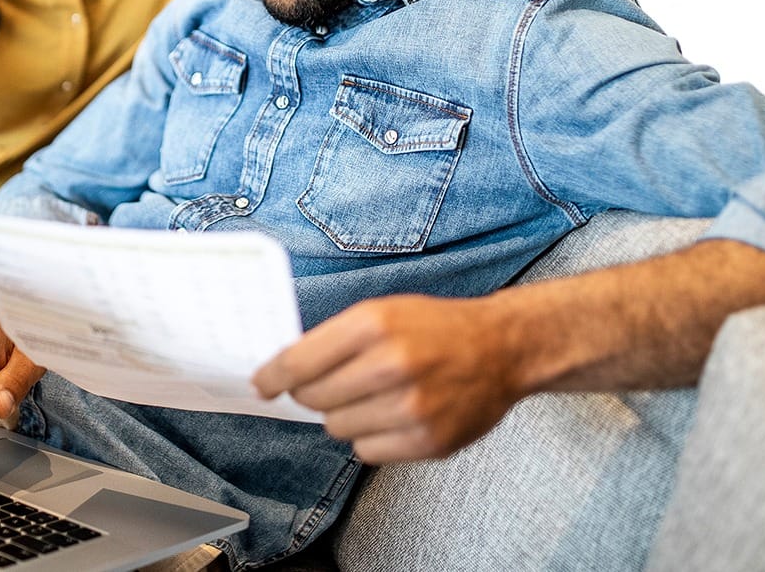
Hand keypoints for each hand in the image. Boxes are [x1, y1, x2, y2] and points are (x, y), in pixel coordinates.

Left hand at [252, 293, 522, 463]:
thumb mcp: (382, 311)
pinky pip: (366, 452)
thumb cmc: (435, 327)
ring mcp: (411, 407)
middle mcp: (391, 364)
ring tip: (374, 396)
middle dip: (313, 394)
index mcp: (374, 323)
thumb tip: (284, 371)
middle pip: (314, 399)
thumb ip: (334, 339)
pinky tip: (392, 416)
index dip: (273, 376)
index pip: (299, 362)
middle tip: (332, 384)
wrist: (502, 348)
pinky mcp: (427, 441)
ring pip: (338, 428)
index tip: (262, 384)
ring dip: (345, 415)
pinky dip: (371, 437)